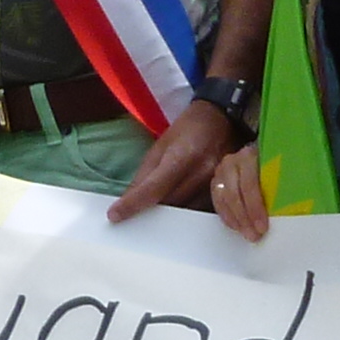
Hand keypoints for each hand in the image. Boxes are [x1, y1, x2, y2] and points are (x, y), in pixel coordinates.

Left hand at [106, 96, 239, 223]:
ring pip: (184, 214)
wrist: (222, 121)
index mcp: (183, 156)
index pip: (154, 188)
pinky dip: (185, 215)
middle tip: (134, 218)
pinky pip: (199, 214)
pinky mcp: (223, 195)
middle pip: (169, 206)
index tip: (115, 216)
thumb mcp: (160, 146)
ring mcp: (216, 187)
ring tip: (157, 214)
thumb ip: (143, 175)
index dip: (133, 204)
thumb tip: (126, 202)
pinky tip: (177, 213)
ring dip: (168, 218)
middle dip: (149, 213)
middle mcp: (202, 174)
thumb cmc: (187, 131)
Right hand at [211, 144, 271, 240]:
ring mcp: (222, 170)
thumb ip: (280, 184)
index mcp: (251, 155)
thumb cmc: (274, 162)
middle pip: (234, 194)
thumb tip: (290, 209)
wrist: (260, 152)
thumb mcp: (280, 168)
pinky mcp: (217, 180)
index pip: (249, 185)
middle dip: (245, 218)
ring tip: (248, 234)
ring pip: (223, 199)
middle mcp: (233, 161)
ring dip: (236, 220)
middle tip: (255, 236)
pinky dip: (228, 217)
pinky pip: (218, 202)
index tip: (263, 227)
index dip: (255, 208)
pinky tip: (238, 228)